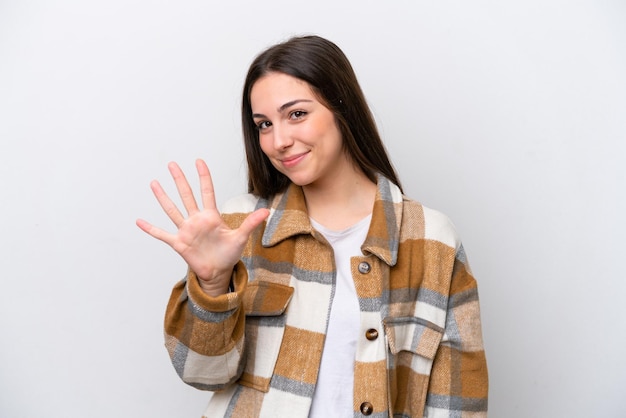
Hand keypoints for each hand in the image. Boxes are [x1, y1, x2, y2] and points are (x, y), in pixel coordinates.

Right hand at [136, 159, 268, 296]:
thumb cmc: (229, 254)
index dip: (203, 176)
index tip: (198, 161)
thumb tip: (267, 211)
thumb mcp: (241, 238)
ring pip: (172, 210)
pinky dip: (151, 228)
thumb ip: (251, 223)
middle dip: (180, 180)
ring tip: (154, 183)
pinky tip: (139, 221)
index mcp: (211, 216)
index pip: (207, 191)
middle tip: (172, 164)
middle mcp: (196, 220)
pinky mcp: (179, 243)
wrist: (219, 272)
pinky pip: (162, 234)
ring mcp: (186, 231)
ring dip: (163, 197)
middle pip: (186, 195)